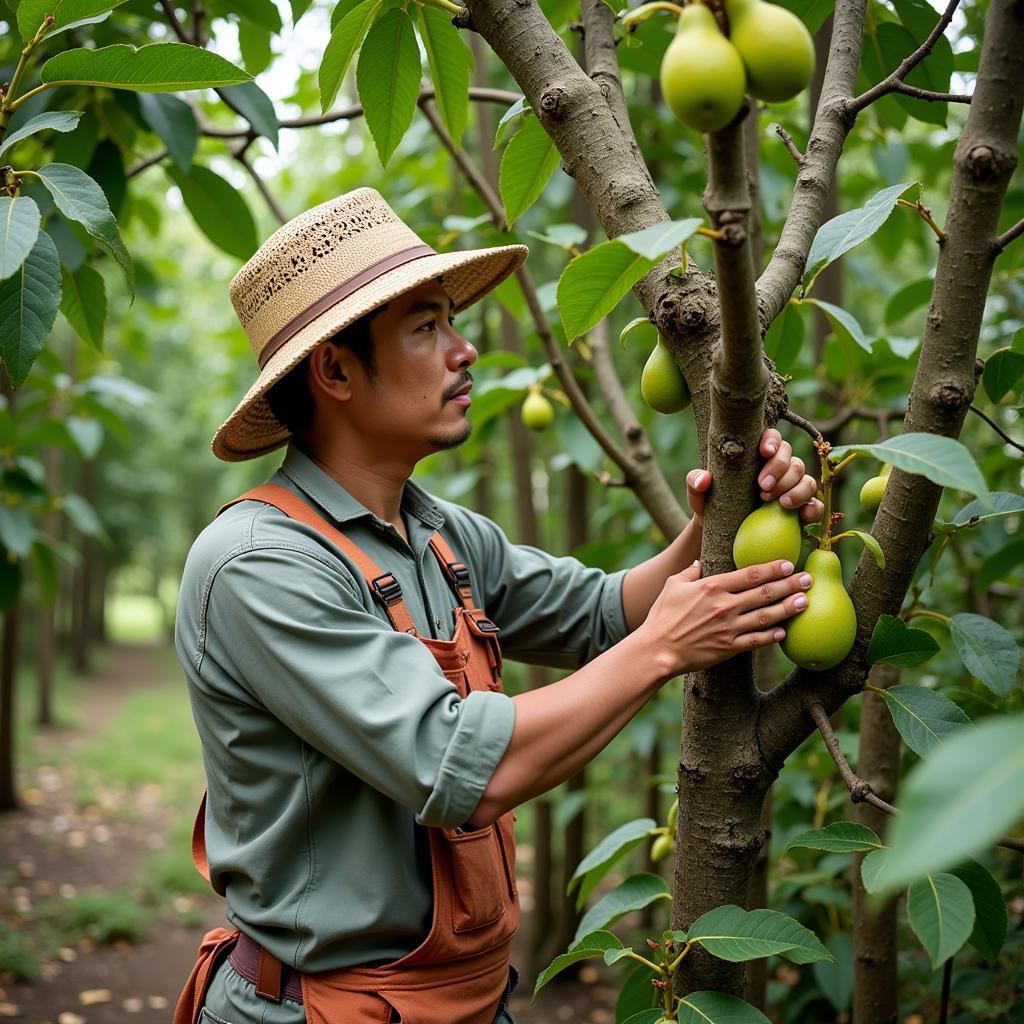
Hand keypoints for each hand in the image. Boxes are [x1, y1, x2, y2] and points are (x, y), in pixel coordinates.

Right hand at [641, 558, 812, 677]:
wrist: (657, 649)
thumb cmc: (662, 616)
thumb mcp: (673, 586)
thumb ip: (689, 572)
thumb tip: (699, 564)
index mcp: (712, 586)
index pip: (750, 574)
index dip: (772, 569)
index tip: (788, 565)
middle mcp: (724, 606)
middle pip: (765, 593)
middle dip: (790, 585)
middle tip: (809, 579)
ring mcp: (729, 628)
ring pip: (766, 616)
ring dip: (788, 608)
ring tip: (805, 602)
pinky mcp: (728, 648)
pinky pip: (756, 641)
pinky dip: (772, 636)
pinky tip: (784, 631)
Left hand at [684, 428, 823, 526]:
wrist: (721, 535)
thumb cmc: (711, 507)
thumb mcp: (698, 497)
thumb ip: (694, 484)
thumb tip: (705, 478)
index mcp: (756, 456)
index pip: (772, 437)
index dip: (773, 440)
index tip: (764, 452)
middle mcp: (778, 468)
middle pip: (791, 458)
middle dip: (780, 470)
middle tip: (762, 488)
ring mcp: (791, 488)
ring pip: (806, 478)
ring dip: (796, 489)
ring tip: (779, 503)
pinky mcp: (799, 510)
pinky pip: (815, 505)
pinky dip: (812, 508)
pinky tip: (801, 515)